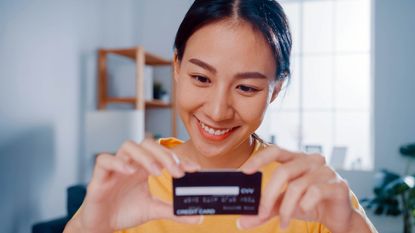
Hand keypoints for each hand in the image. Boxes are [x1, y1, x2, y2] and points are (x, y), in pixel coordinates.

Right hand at [64, 138, 200, 232]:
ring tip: (157, 171)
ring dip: (145, 156)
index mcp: (144, 167)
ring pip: (128, 146)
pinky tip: (130, 171)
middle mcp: (131, 162)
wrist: (101, 225)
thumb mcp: (153, 210)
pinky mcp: (99, 176)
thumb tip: (199, 218)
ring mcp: (115, 167)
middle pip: (148, 144)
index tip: (194, 169)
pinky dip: (117, 163)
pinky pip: (104, 160)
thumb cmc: (125, 211)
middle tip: (178, 172)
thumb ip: (174, 212)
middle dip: (165, 155)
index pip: (163, 153)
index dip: (179, 158)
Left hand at [237, 146, 355, 232]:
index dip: (259, 158)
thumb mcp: (284, 206)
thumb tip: (242, 222)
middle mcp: (311, 160)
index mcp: (296, 159)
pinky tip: (305, 211)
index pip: (275, 150)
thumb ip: (265, 210)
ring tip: (283, 222)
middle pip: (283, 171)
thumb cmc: (309, 204)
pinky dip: (305, 206)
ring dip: (286, 208)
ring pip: (297, 186)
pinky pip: (315, 192)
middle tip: (262, 213)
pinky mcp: (338, 185)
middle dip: (269, 195)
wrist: (338, 218)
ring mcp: (326, 171)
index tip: (244, 171)